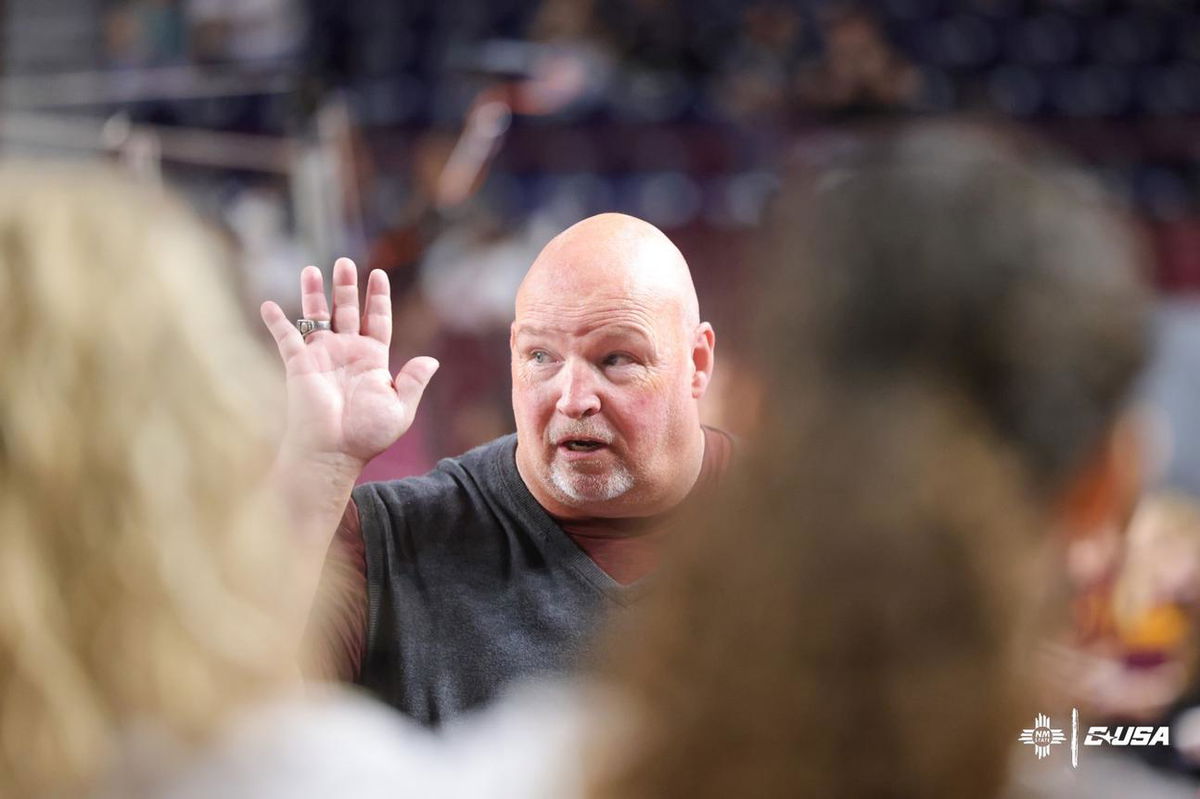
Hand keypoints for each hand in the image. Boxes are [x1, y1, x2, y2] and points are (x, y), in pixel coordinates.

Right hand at [260, 257, 437, 468]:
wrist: (333, 452)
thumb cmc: (366, 435)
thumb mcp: (400, 409)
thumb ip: (413, 382)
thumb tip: (431, 360)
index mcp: (372, 360)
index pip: (376, 320)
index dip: (377, 298)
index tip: (378, 275)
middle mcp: (346, 353)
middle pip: (346, 310)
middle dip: (346, 286)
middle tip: (345, 262)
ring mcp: (321, 357)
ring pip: (316, 316)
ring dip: (314, 293)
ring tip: (312, 268)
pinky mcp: (299, 365)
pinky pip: (286, 338)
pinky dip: (277, 322)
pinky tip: (269, 304)